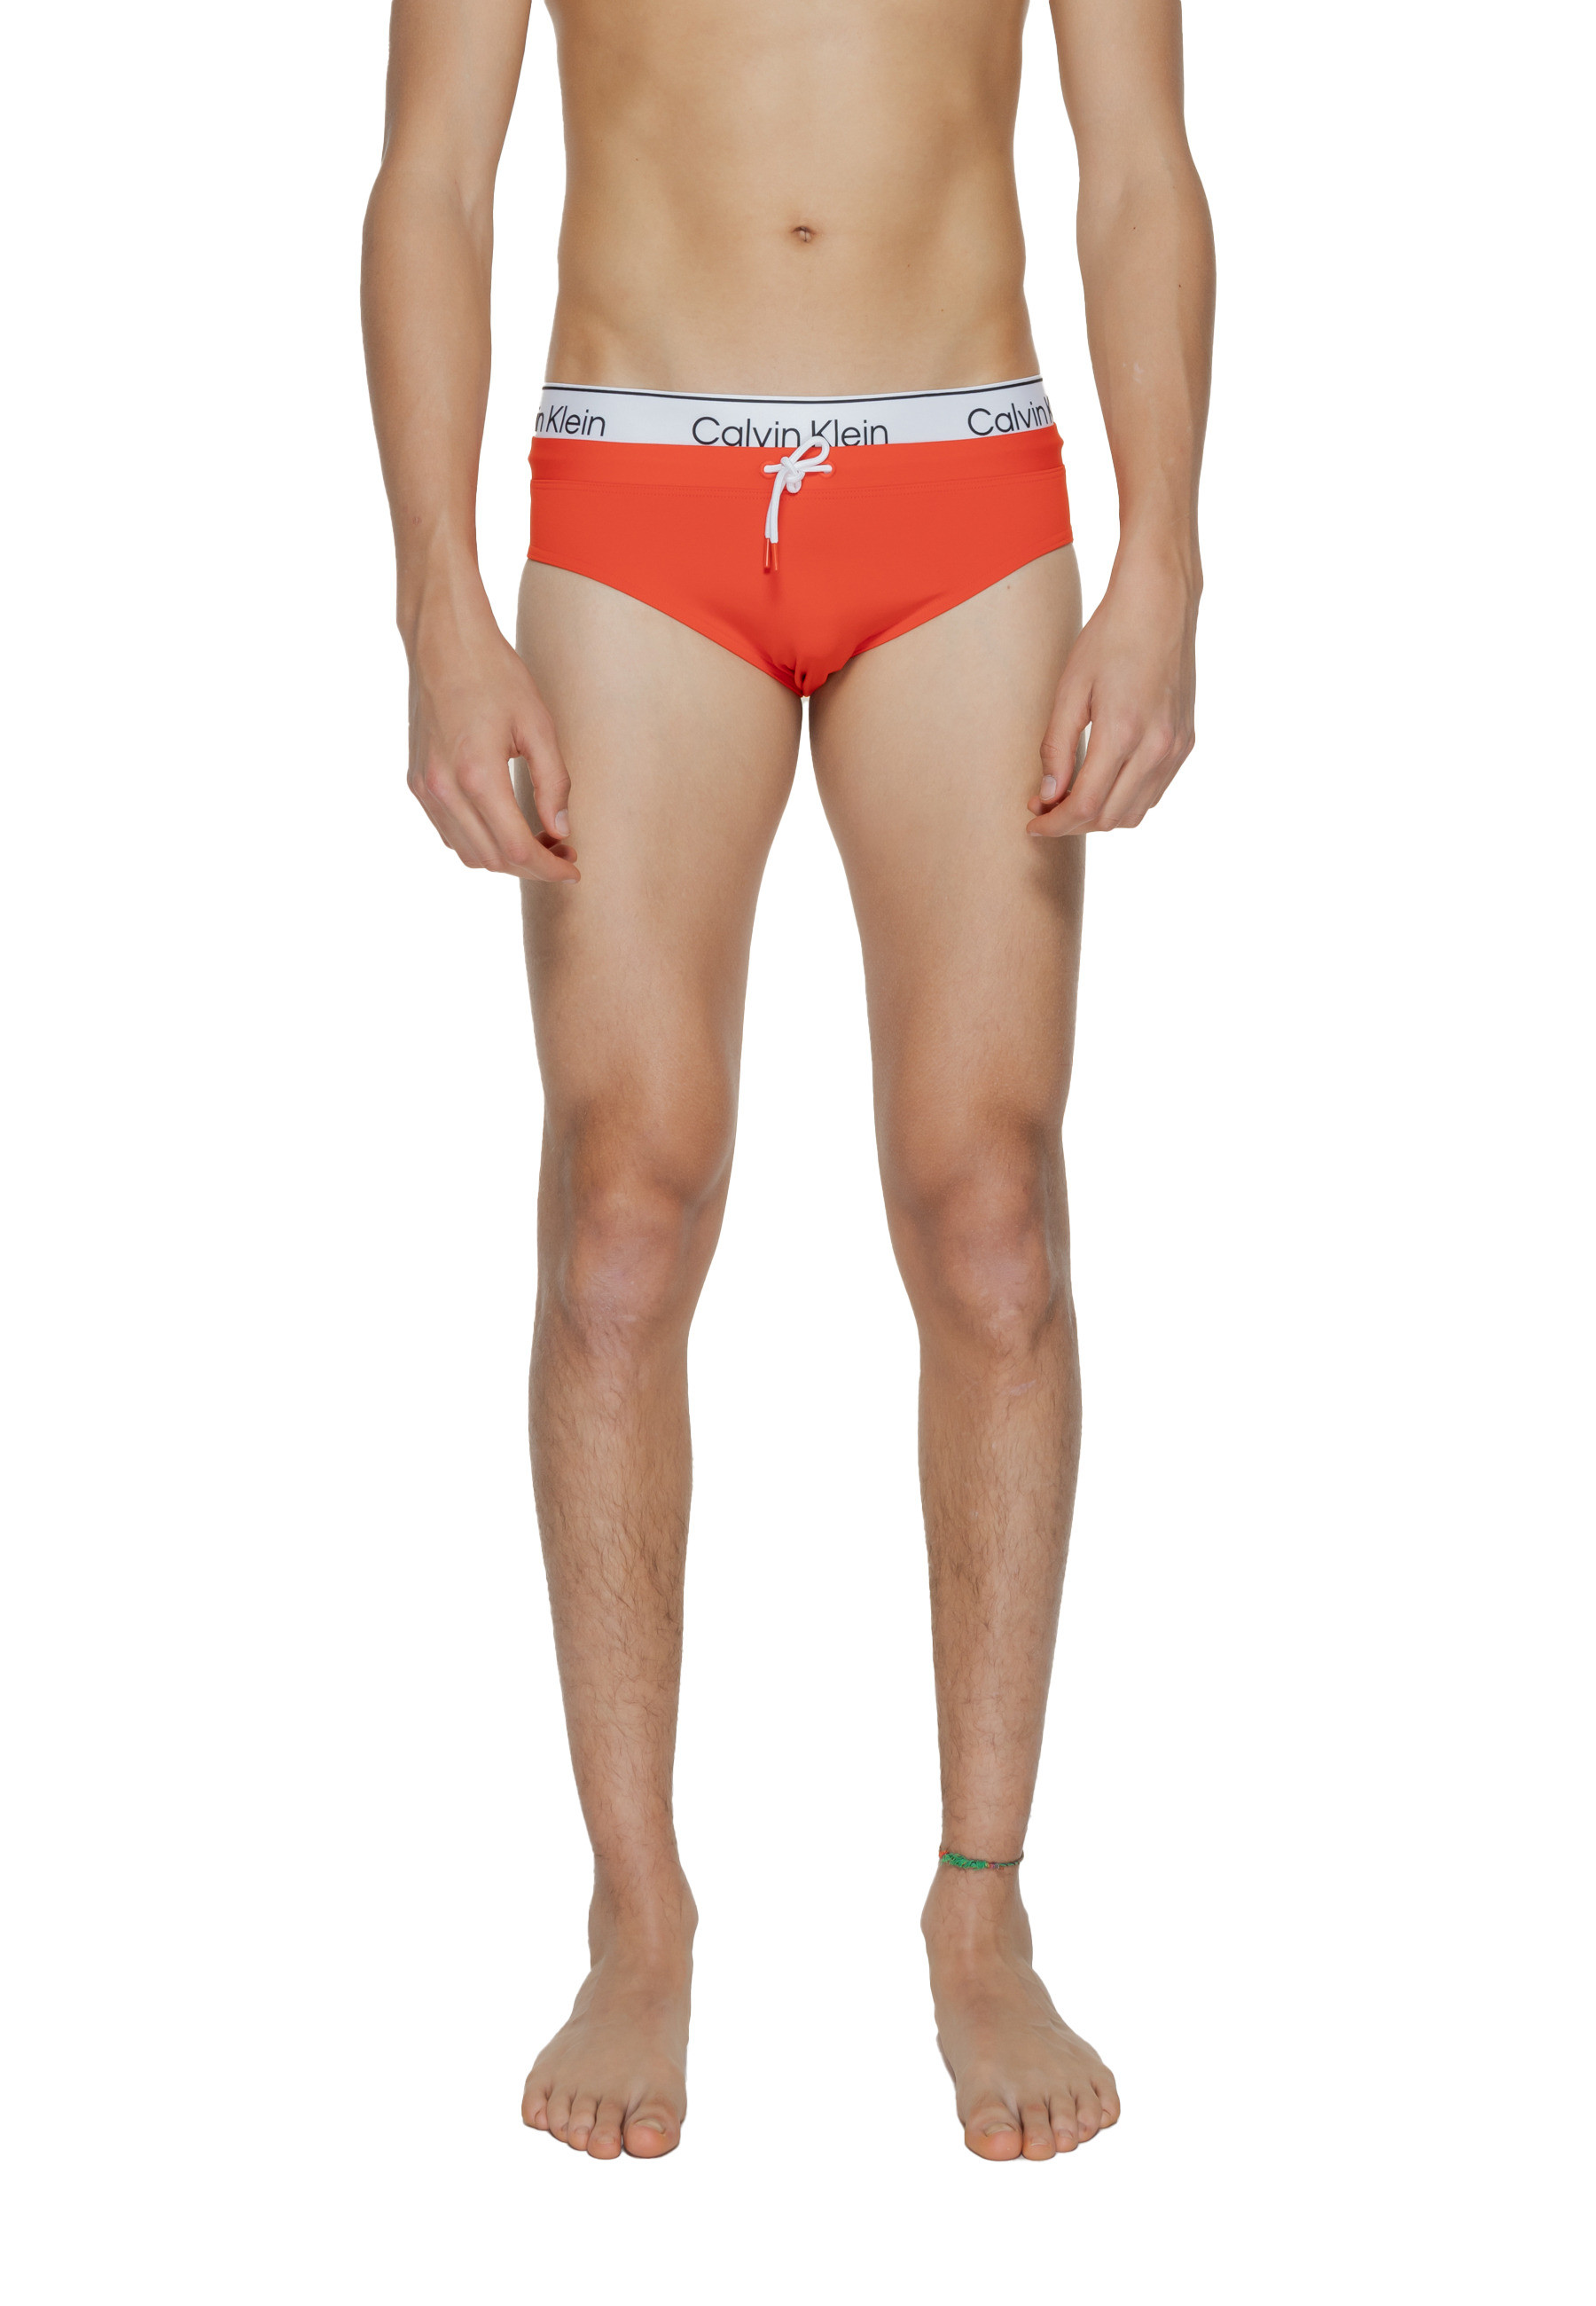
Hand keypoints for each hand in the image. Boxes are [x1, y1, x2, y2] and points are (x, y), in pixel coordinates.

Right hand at [407, 610, 578, 880]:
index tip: (574, 870)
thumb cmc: (495, 675)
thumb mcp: (538, 725)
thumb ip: (553, 783)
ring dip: (506, 860)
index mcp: (476, 775)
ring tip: (539, 841)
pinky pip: (449, 834)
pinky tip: (506, 825)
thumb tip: (561, 832)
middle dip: (533, 867)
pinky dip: (480, 843)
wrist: (443, 642)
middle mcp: (443, 789)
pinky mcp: (417, 782)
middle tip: (563, 852)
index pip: (516, 849)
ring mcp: (425, 788)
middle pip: (493, 859)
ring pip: (468, 854)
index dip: (549, 868)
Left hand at [1028, 552, 1198, 834]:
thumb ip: (1056, 747)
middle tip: (1045, 810)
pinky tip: (1103, 784)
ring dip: (1100, 817)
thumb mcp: (1069, 689)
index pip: (1086, 806)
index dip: (1055, 824)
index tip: (1032, 823)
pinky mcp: (1186, 742)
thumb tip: (1048, 796)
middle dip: (1073, 824)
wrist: (1161, 604)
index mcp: (1123, 733)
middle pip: (1109, 818)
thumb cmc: (1109, 638)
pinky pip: (1154, 792)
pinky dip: (1125, 801)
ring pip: (1135, 813)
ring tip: (1071, 799)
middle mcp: (1156, 747)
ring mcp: (1176, 747)